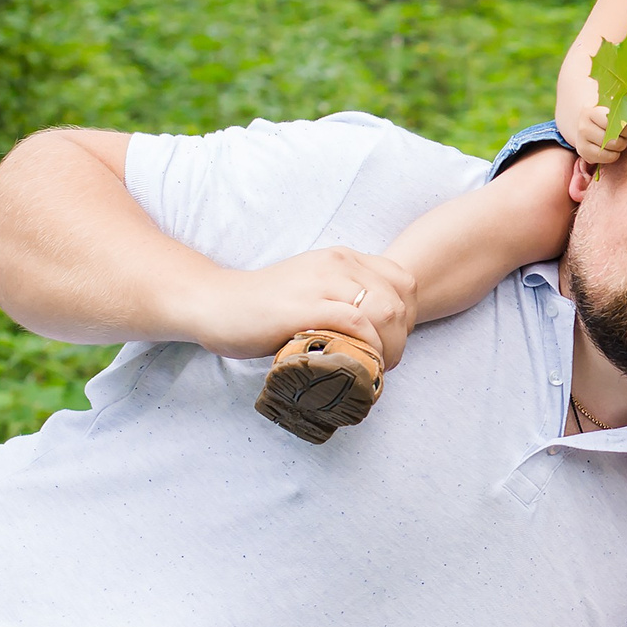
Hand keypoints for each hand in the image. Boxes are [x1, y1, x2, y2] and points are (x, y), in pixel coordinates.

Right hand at [184, 247, 418, 364]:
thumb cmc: (265, 306)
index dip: (409, 316)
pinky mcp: (306, 307)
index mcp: (343, 258)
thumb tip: (380, 330)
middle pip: (401, 299)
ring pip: (385, 310)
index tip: (394, 341)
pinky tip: (362, 364)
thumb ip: (346, 299)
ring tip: (377, 367)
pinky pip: (358, 324)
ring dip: (391, 345)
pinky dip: (370, 347)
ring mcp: (322, 283)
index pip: (403, 281)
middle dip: (403, 336)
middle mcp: (338, 263)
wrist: (216, 304)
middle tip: (387, 361)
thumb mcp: (315, 290)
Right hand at [561, 103, 626, 166]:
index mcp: (592, 108)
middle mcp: (583, 123)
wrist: (590, 123)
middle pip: (614, 134)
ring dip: (621, 145)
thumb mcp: (622, 107)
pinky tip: (612, 148)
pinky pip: (606, 157)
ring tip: (619, 139)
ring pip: (611, 146)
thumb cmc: (610, 114)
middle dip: (626, 135)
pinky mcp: (583, 152)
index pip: (613, 119)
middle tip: (626, 133)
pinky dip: (614, 155)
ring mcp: (581, 138)